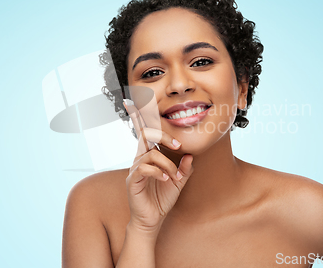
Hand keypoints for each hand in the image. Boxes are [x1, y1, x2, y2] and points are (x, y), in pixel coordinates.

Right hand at [123, 100, 193, 233]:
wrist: (152, 220)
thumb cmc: (162, 200)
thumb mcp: (179, 182)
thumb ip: (185, 168)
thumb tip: (190, 155)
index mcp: (150, 155)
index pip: (146, 132)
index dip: (139, 116)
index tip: (133, 101)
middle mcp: (140, 158)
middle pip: (146, 134)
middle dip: (164, 136)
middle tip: (179, 146)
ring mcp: (135, 168)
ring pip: (151, 153)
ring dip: (167, 164)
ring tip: (174, 177)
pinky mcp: (132, 180)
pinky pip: (144, 168)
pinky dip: (158, 171)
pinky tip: (166, 179)